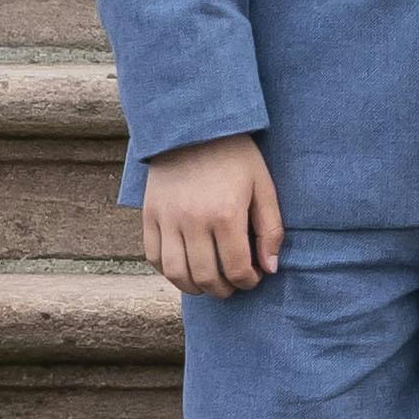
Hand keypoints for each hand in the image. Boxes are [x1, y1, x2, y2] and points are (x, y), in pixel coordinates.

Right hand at [143, 133, 283, 295]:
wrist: (194, 128)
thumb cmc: (237, 157)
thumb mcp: (264, 187)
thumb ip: (270, 230)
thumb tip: (270, 268)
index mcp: (226, 215)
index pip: (236, 268)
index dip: (248, 282)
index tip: (255, 278)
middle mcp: (192, 222)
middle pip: (204, 276)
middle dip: (223, 289)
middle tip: (233, 286)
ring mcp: (166, 219)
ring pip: (175, 273)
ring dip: (194, 287)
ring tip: (209, 284)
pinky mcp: (148, 215)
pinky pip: (152, 256)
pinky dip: (168, 271)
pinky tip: (185, 269)